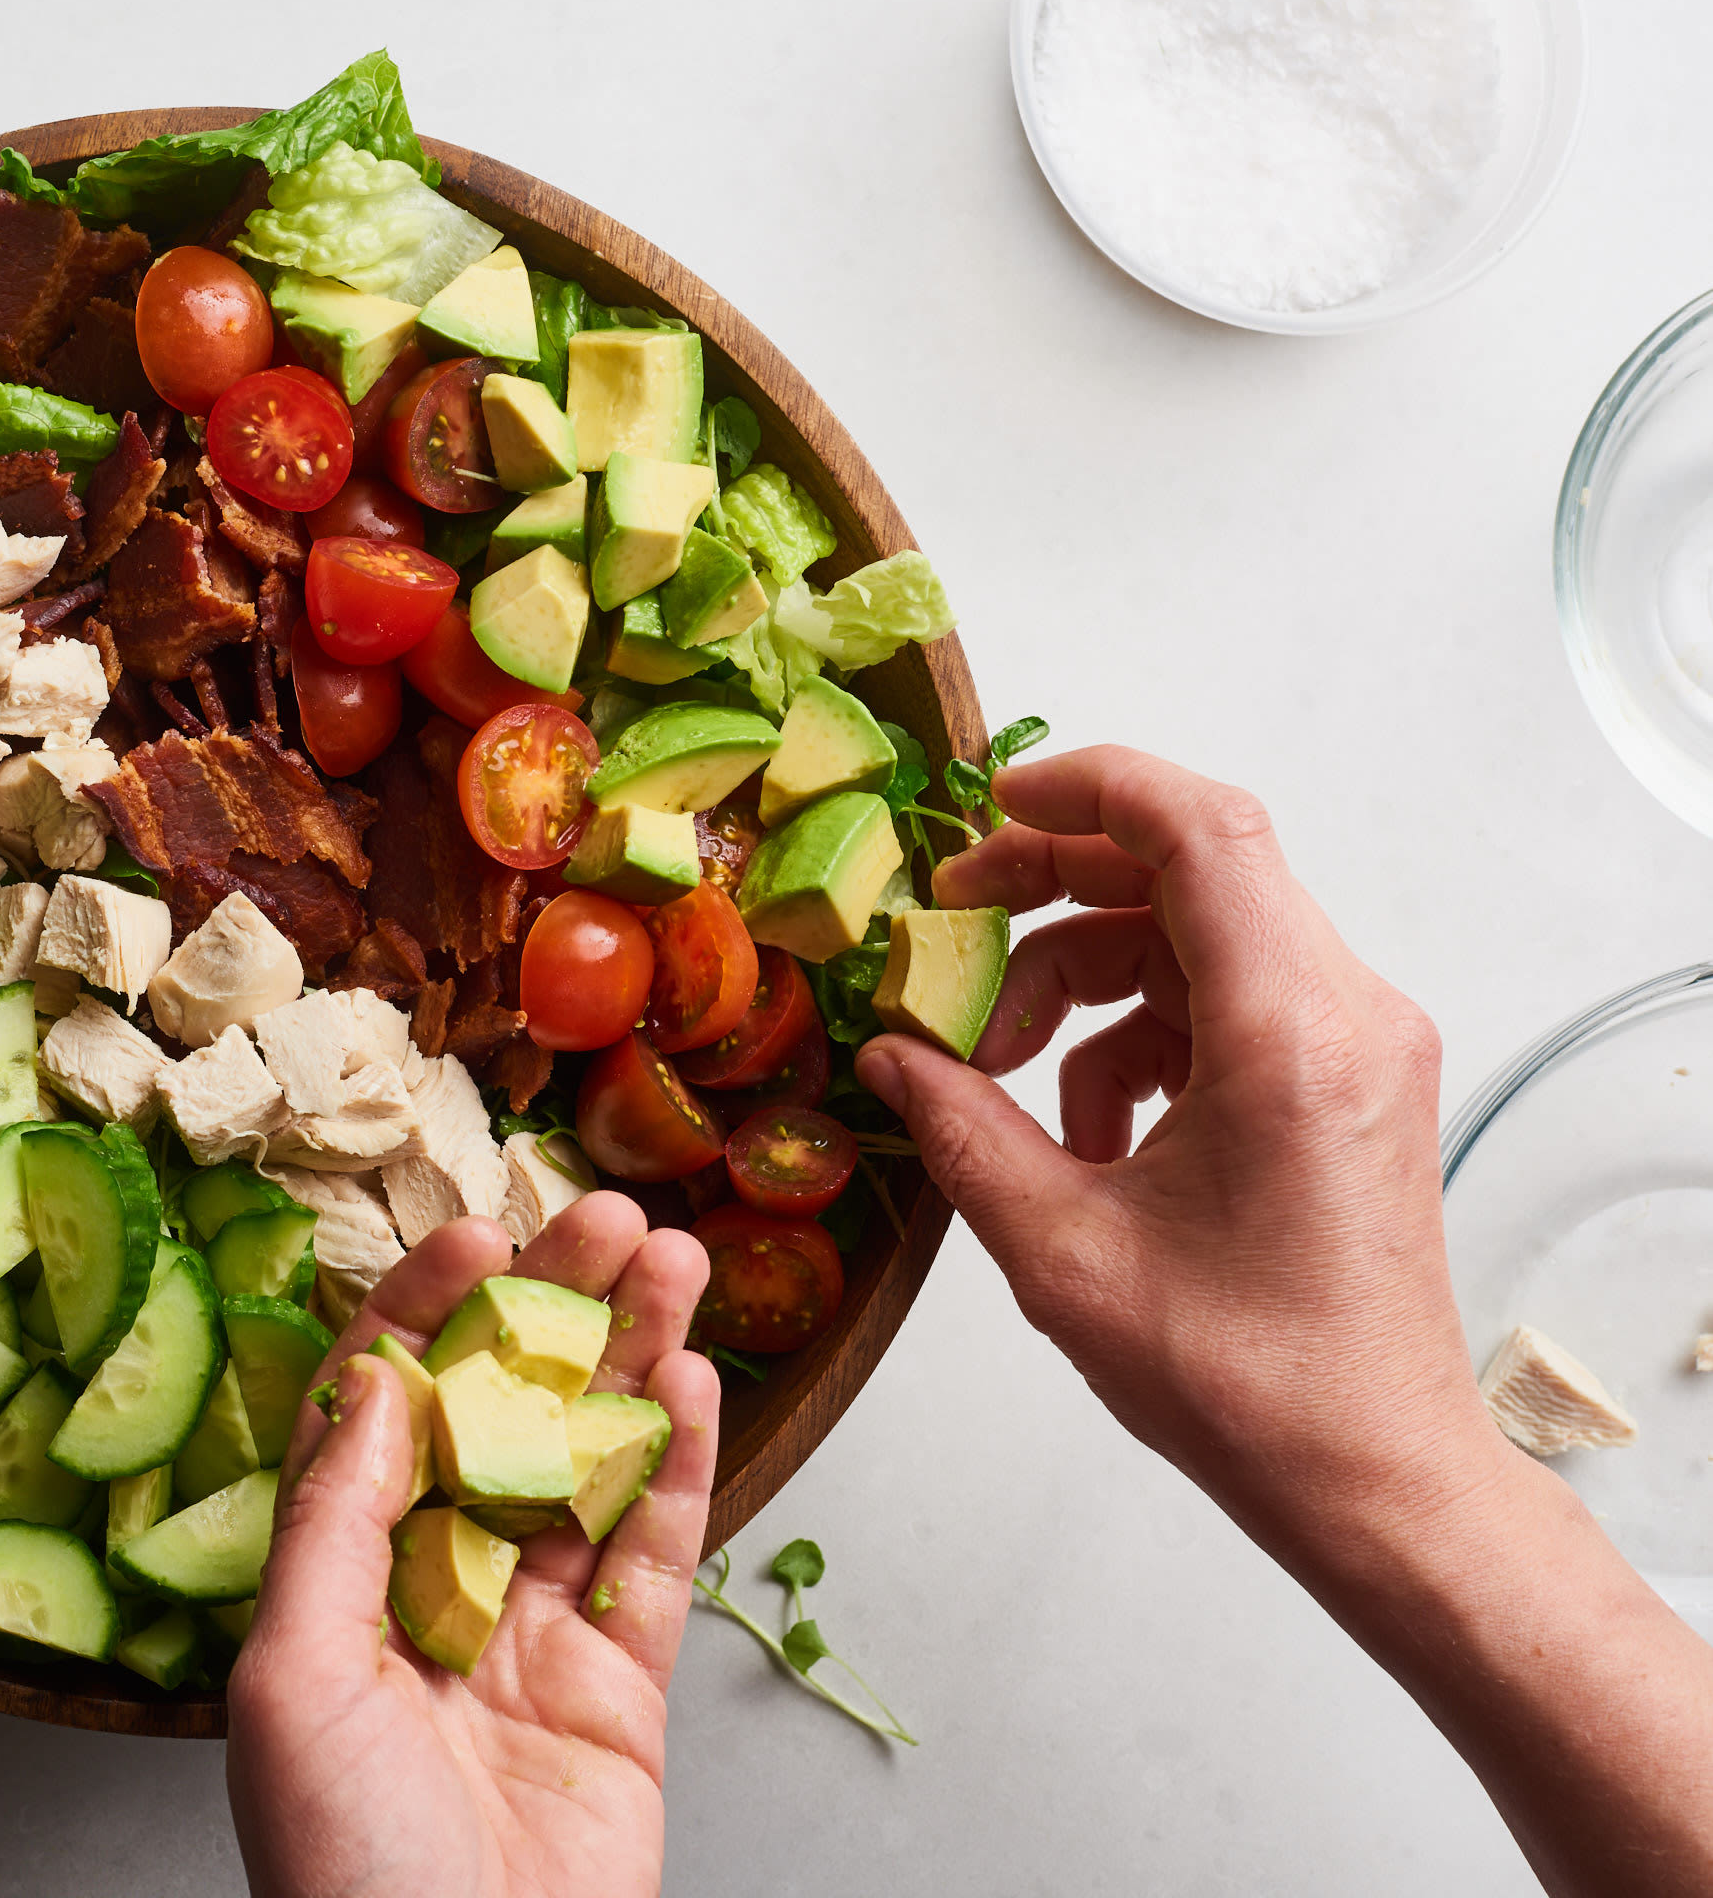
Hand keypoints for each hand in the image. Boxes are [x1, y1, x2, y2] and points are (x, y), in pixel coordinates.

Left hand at [225, 1197, 718, 1897]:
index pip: (382, 1406)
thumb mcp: (294, 1677)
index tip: (478, 1234)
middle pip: (501, 1414)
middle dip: (553, 1310)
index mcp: (336, 1579)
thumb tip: (375, 1379)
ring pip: (589, 1463)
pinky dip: (680, 1466)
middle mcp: (433, 1589)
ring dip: (630, 1361)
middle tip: (607, 1218)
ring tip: (672, 1266)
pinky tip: (697, 1383)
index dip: (428, 1311)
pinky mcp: (619, 1687)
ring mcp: (532, 1633)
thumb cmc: (343, 1876)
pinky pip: (655, 1554)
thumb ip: (336, 1519)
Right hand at [853, 745, 1712, 1897]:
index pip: (1197, 829)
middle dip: (1056, 886)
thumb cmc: (1245, 1382)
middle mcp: (1346, 1013)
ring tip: (1004, 1073)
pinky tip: (1084, 1130)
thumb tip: (890, 1056)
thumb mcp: (1061, 1252)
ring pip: (1199, 936)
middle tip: (952, 927)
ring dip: (1086, 977)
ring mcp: (1360, 1045)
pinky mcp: (1350, 1083)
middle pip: (1192, 870)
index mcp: (1287, 1033)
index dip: (1084, 788)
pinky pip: (1226, 999)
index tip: (985, 809)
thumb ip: (962, 1130)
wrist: (1374, 1476)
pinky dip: (1138, 1032)